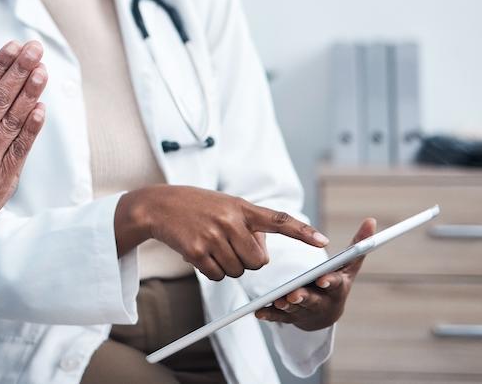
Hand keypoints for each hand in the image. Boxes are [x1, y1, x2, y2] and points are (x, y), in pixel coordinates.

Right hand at [0, 41, 46, 244]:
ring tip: (42, 71)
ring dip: (30, 94)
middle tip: (35, 49)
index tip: (14, 47)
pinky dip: (31, 130)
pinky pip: (19, 151)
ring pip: (13, 121)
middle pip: (1, 99)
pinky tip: (41, 110)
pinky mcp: (1, 181)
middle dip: (20, 71)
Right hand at [116, 185, 329, 280]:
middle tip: (229, 246)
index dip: (302, 232)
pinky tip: (200, 253)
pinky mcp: (197, 251)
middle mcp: (230, 220)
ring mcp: (213, 236)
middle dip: (248, 261)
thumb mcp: (226, 206)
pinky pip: (218, 276)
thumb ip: (248, 226)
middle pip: (258, 262)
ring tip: (211, 245)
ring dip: (228, 266)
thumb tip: (262, 256)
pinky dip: (212, 271)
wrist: (157, 205)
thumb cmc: (196, 206)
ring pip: (238, 271)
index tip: (323, 242)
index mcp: (241, 207)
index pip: (278, 220)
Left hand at [256, 217, 376, 330]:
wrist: (327, 313)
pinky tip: (260, 312)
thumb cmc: (338, 281)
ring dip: (286, 306)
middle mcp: (323, 301)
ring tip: (278, 300)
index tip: (322, 279)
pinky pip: (280, 317)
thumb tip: (371, 220)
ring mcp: (306, 311)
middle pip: (313, 300)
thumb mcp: (349, 265)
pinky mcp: (291, 317)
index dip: (329, 282)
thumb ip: (359, 244)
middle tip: (294, 293)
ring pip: (296, 309)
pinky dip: (270, 315)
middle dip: (304, 297)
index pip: (335, 284)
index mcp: (337, 287)